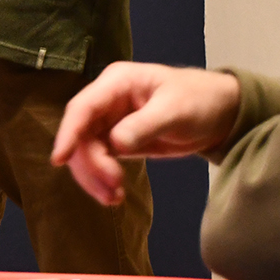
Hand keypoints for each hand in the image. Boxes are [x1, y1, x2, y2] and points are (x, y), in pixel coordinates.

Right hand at [50, 62, 241, 205]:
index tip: (59, 160)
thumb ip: (144, 126)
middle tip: (113, 188)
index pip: (83, 107)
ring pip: (86, 152)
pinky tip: (115, 194)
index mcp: (117, 82)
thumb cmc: (200, 100)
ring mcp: (110, 121)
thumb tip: (114, 144)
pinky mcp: (117, 140)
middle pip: (81, 134)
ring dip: (95, 176)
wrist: (220, 114)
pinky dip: (102, 179)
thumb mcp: (175, 110)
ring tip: (115, 197)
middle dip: (91, 164)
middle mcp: (107, 100)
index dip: (68, 133)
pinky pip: (99, 161)